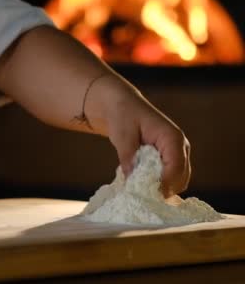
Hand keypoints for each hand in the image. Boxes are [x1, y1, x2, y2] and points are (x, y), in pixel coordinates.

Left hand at [91, 77, 190, 197]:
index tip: (150, 195)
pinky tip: (143, 185)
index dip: (165, 183)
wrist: (122, 106)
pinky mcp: (169, 158)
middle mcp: (180, 146)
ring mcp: (177, 153)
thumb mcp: (122, 136)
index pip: (176, 166)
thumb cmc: (123, 116)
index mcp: (172, 137)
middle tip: (143, 197)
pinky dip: (160, 184)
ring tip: (142, 191)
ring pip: (178, 180)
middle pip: (181, 177)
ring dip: (162, 188)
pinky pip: (171, 177)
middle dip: (165, 189)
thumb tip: (131, 180)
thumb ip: (128, 157)